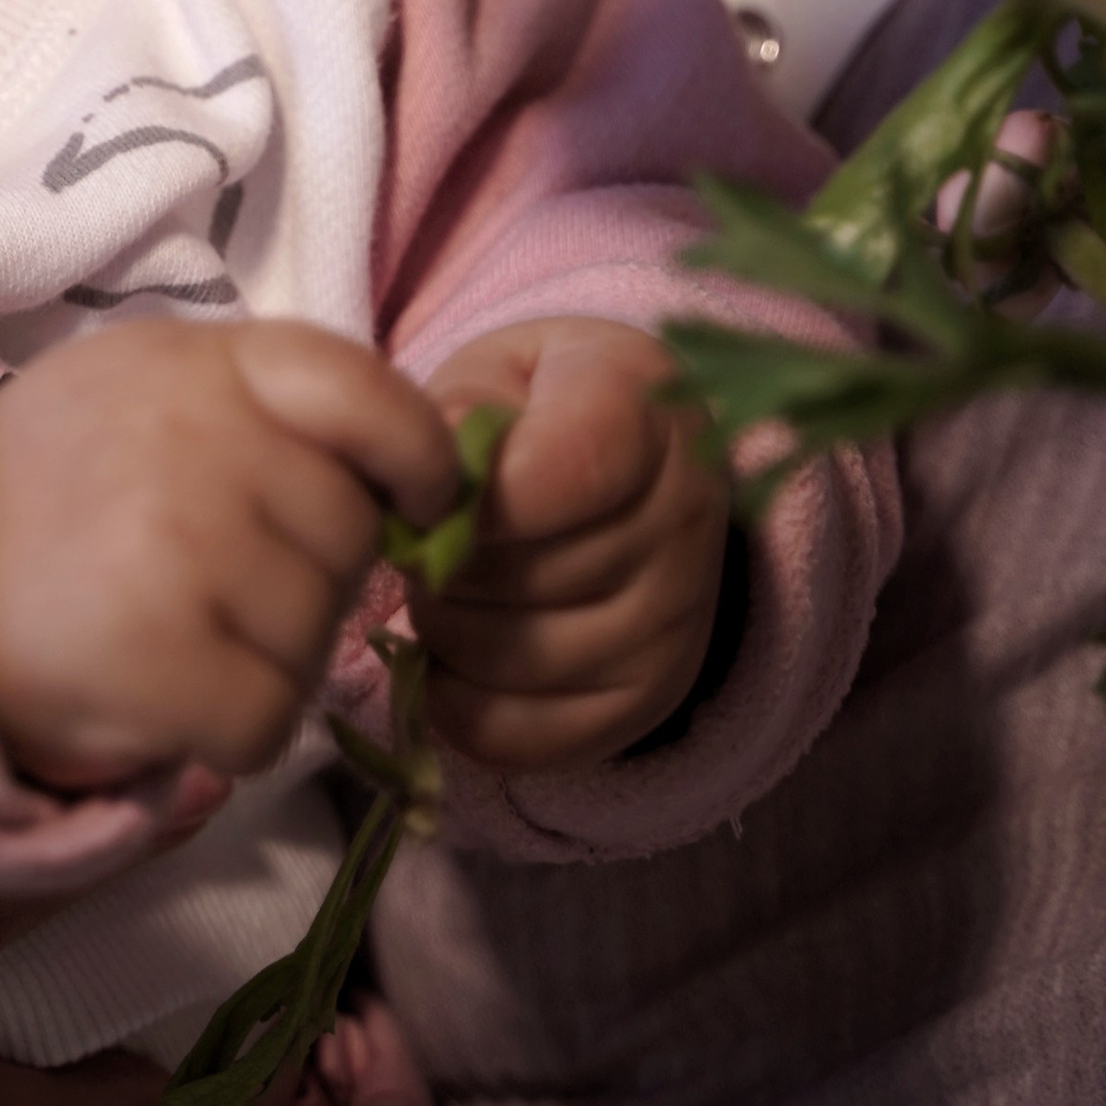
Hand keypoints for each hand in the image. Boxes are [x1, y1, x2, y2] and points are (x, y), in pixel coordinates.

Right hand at [0, 315, 455, 790]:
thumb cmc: (41, 499)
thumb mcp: (142, 398)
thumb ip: (264, 412)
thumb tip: (416, 490)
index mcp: (195, 360)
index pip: (363, 390)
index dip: (416, 456)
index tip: (417, 505)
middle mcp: (192, 435)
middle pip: (350, 535)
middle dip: (307, 581)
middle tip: (205, 590)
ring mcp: (175, 541)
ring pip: (317, 636)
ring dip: (263, 661)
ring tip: (166, 636)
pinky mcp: (155, 651)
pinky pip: (270, 720)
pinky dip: (227, 734)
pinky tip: (159, 697)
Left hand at [412, 317, 728, 770]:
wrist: (634, 469)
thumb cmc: (544, 409)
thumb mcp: (501, 371)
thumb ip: (458, 405)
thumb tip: (420, 471)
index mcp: (648, 414)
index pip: (547, 477)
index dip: (461, 495)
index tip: (433, 488)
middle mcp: (685, 521)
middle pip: (516, 577)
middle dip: (443, 562)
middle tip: (437, 538)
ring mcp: (678, 622)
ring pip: (507, 659)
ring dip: (445, 629)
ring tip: (455, 586)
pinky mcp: (650, 700)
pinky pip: (518, 734)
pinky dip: (460, 701)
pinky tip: (461, 654)